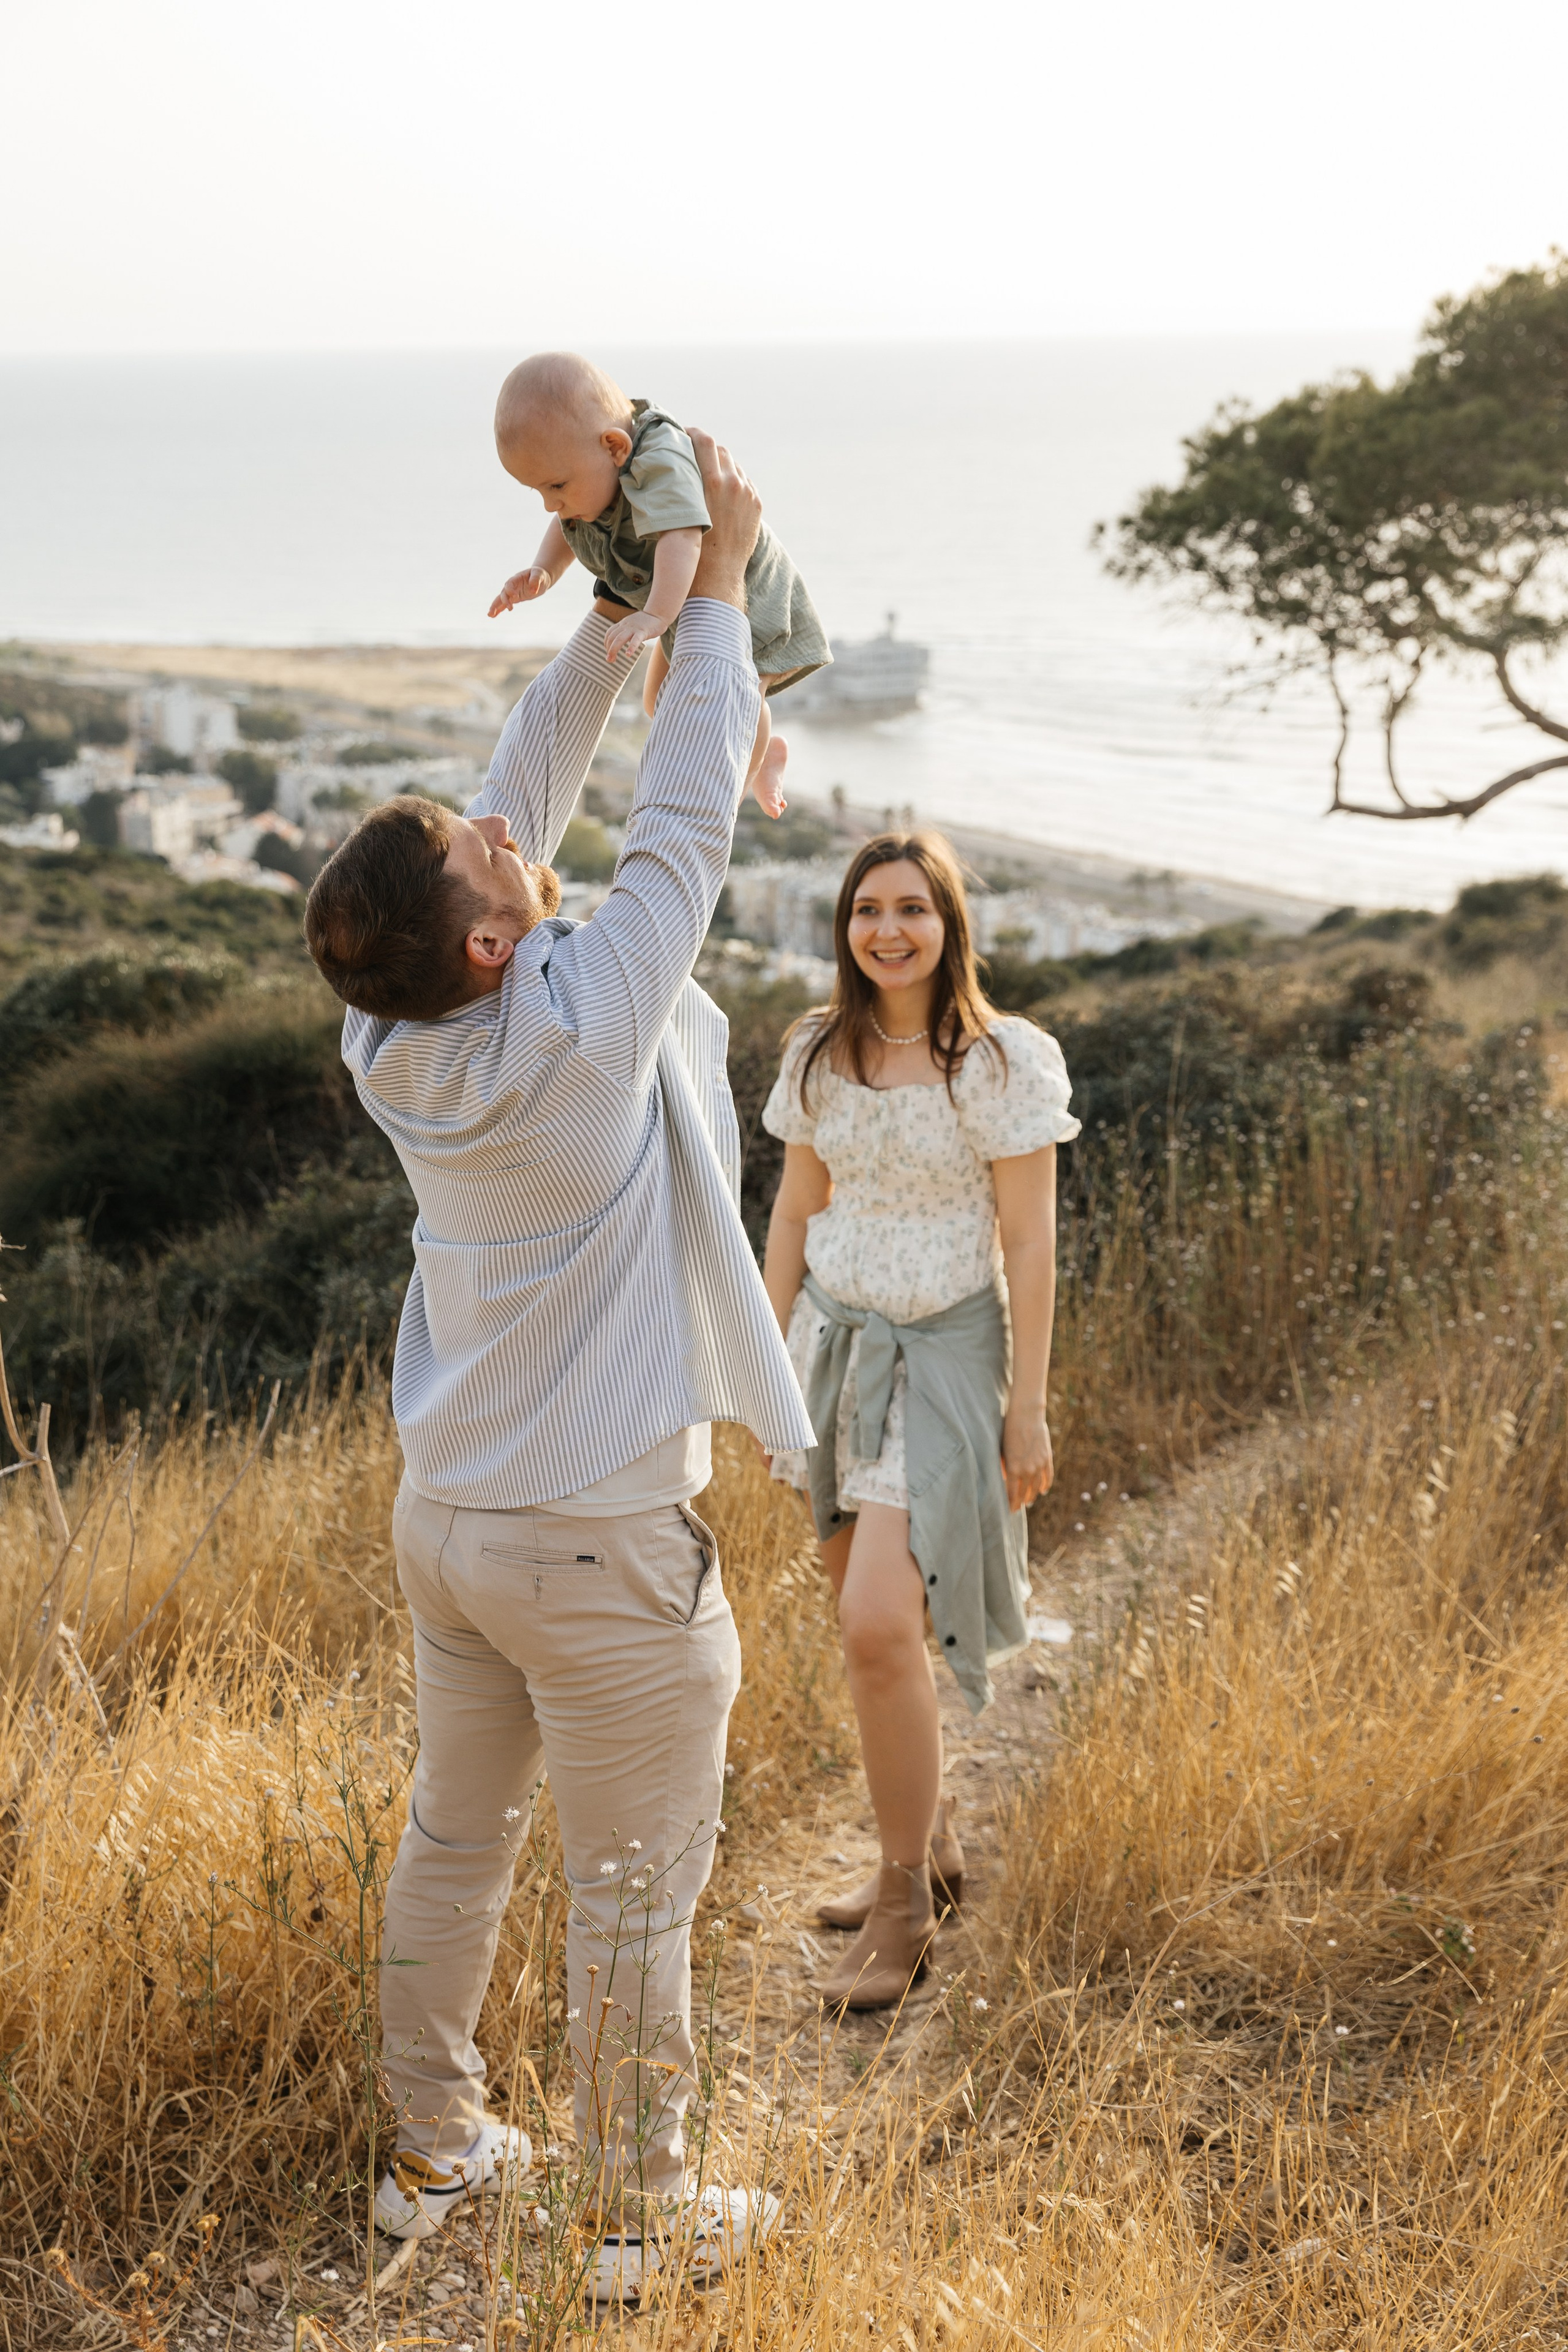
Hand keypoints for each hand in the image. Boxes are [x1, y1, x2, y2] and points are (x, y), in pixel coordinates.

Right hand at [488, 566, 551, 617]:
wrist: (539, 578)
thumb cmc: (539, 575)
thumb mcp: (539, 575)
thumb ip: (535, 580)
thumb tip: (533, 591)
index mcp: (516, 578)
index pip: (510, 584)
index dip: (510, 590)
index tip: (515, 596)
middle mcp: (512, 585)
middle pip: (504, 592)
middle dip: (504, 601)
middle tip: (510, 608)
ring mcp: (512, 592)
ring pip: (501, 599)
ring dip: (495, 607)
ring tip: (490, 615)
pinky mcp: (514, 599)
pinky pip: (504, 604)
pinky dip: (499, 609)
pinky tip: (493, 616)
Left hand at [603, 609, 667, 664]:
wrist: (658, 613)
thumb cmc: (646, 622)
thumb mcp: (632, 625)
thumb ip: (626, 631)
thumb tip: (621, 641)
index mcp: (623, 624)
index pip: (609, 633)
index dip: (606, 644)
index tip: (609, 652)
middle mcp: (626, 625)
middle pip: (612, 637)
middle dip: (609, 649)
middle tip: (609, 660)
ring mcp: (634, 628)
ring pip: (619, 639)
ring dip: (614, 650)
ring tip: (613, 660)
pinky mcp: (643, 631)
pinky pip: (635, 640)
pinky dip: (631, 647)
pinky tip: (628, 655)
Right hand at [686, 431, 761, 607]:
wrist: (717, 575)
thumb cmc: (691, 546)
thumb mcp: (683, 510)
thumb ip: (683, 483)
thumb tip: (676, 463)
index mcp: (714, 483)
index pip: (705, 441)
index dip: (693, 433)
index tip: (685, 433)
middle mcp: (734, 484)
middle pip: (721, 450)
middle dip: (706, 448)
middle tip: (693, 452)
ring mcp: (748, 494)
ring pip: (734, 465)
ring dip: (721, 464)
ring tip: (708, 472)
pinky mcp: (756, 504)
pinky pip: (744, 482)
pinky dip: (733, 480)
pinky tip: (723, 489)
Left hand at [1001, 1401, 1053, 1514]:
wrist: (1026, 1415)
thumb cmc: (1008, 1431)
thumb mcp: (1002, 1451)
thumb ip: (1004, 1467)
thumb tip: (1005, 1479)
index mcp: (1013, 1469)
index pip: (1012, 1493)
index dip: (1011, 1504)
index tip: (1009, 1511)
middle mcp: (1028, 1470)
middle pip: (1025, 1493)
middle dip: (1020, 1501)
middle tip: (1017, 1507)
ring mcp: (1039, 1465)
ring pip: (1036, 1487)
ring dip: (1032, 1495)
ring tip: (1028, 1501)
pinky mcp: (1047, 1458)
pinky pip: (1048, 1477)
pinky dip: (1045, 1485)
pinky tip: (1042, 1490)